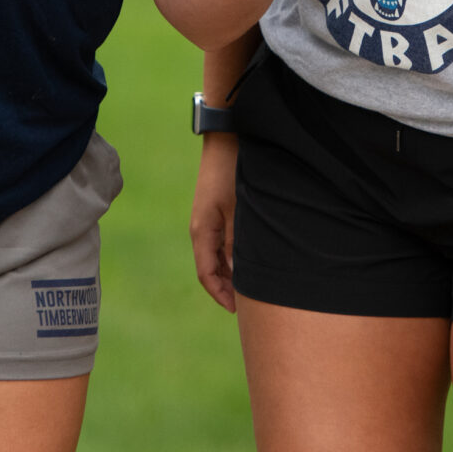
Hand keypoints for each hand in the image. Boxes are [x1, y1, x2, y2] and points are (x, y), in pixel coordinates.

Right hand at [189, 134, 237, 312]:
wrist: (227, 142)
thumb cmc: (233, 175)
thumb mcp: (237, 212)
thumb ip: (237, 244)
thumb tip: (236, 274)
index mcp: (202, 232)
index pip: (206, 274)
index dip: (220, 294)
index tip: (235, 309)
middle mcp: (201, 229)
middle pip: (210, 268)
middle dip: (226, 288)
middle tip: (247, 305)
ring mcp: (207, 221)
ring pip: (216, 257)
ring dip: (230, 273)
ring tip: (250, 287)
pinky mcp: (216, 212)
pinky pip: (220, 243)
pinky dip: (231, 257)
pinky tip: (247, 261)